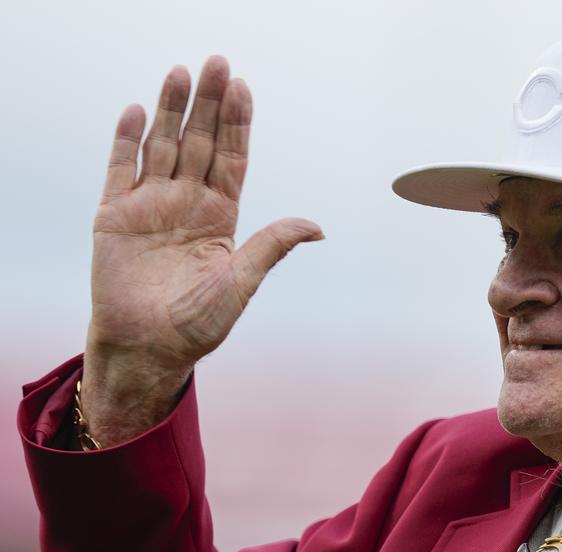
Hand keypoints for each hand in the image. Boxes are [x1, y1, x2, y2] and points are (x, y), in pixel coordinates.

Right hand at [81, 57, 322, 445]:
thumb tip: (317, 227)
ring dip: (171, 110)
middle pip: (200, 142)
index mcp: (220, 215)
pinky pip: (120, 169)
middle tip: (217, 63)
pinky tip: (137, 112)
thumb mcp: (242, 283)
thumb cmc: (197, 324)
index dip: (237, 124)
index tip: (243, 89)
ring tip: (181, 73)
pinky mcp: (114, 216)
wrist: (147, 349)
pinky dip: (126, 140)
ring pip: (163, 146)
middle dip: (209, 104)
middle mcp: (187, 202)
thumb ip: (271, 247)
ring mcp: (150, 205)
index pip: (231, 158)